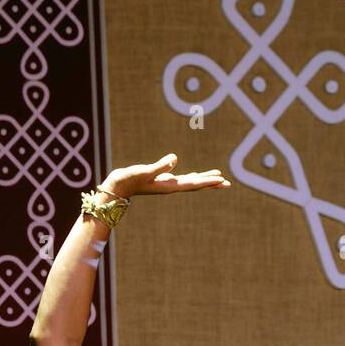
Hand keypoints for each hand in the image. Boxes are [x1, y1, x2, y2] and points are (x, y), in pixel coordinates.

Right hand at [100, 153, 230, 199]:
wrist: (117, 187)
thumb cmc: (128, 179)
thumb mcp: (144, 171)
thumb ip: (160, 166)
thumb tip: (175, 158)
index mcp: (169, 185)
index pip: (194, 183)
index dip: (208, 181)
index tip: (222, 180)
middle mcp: (171, 186)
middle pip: (196, 185)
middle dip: (212, 184)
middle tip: (228, 183)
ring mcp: (167, 184)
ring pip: (191, 182)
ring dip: (204, 180)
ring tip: (218, 178)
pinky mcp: (162, 180)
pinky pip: (182, 179)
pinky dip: (192, 177)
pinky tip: (196, 175)